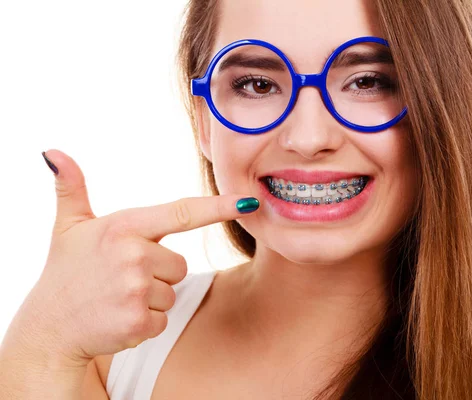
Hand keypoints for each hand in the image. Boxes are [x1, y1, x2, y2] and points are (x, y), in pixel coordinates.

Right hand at [20, 149, 258, 367]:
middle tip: (121, 278)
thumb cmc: (66, 273)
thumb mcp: (67, 227)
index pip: (182, 213)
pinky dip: (146, 322)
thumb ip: (71, 189)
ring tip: (117, 298)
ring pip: (173, 292)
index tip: (248, 201)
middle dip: (157, 274)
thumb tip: (53, 153)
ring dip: (151, 299)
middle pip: (180, 265)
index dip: (218, 207)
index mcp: (124, 227)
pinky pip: (164, 318)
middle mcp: (133, 255)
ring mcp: (137, 290)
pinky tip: (119, 317)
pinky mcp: (139, 321)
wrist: (49, 329)